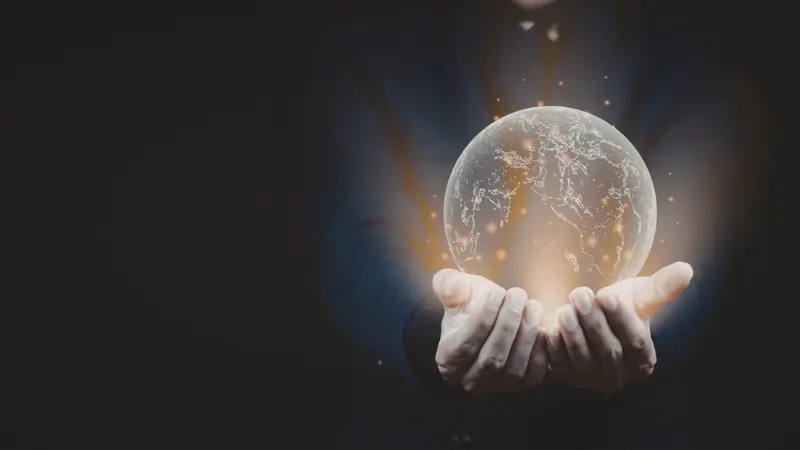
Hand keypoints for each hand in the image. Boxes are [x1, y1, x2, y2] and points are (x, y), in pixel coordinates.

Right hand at [431, 269, 548, 392]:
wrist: (490, 320)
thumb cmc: (470, 305)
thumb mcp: (456, 291)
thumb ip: (449, 285)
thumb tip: (452, 286)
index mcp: (448, 360)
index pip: (465, 344)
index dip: (483, 317)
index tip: (496, 291)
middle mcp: (470, 380)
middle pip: (492, 357)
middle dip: (508, 323)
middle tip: (518, 295)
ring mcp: (497, 387)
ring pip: (514, 367)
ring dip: (527, 333)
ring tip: (532, 306)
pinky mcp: (522, 386)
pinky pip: (535, 373)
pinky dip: (541, 350)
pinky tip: (542, 326)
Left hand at [546, 262, 693, 392]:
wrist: (587, 324)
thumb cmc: (617, 310)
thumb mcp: (639, 298)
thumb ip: (661, 287)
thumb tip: (686, 269)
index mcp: (642, 360)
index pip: (636, 342)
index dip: (621, 319)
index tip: (607, 294)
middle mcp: (619, 376)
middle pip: (608, 351)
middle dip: (593, 322)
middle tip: (579, 295)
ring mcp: (590, 379)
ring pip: (582, 359)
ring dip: (572, 333)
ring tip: (564, 309)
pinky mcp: (565, 377)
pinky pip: (558, 364)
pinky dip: (554, 346)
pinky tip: (548, 327)